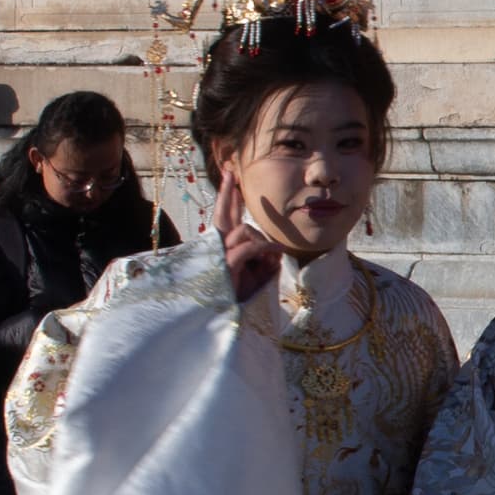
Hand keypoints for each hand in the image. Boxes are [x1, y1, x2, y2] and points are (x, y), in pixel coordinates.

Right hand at [218, 178, 283, 303]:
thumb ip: (264, 261)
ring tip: (271, 259)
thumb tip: (276, 249)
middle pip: (222, 215)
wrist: (220, 321)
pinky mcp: (224, 266)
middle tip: (230, 173)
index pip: (225, 219)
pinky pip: (248, 247)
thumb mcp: (255, 278)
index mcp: (221, 249)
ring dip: (262, 242)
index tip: (231, 181)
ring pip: (244, 231)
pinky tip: (278, 253)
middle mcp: (216, 249)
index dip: (228, 200)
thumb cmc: (235, 301)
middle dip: (226, 193)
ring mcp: (218, 256)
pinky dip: (265, 248)